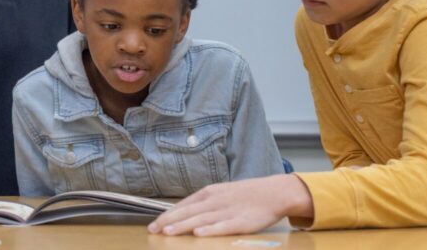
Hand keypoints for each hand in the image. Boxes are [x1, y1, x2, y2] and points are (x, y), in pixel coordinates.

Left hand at [148, 174, 312, 236]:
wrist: (273, 192)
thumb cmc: (245, 195)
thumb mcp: (221, 193)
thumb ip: (203, 202)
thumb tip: (183, 213)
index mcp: (209, 193)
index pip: (183, 205)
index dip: (167, 215)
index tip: (153, 224)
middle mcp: (215, 201)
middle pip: (188, 212)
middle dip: (168, 221)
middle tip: (153, 230)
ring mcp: (228, 211)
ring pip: (201, 219)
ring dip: (183, 226)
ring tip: (168, 232)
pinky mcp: (241, 222)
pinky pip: (223, 227)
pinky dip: (210, 230)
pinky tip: (199, 233)